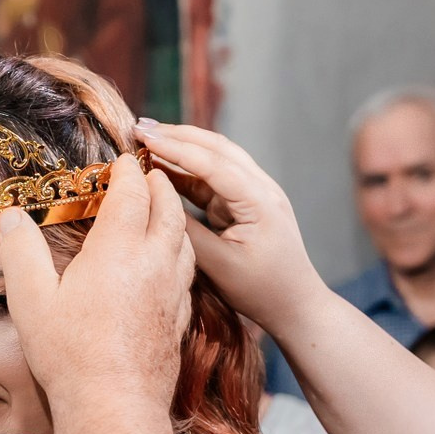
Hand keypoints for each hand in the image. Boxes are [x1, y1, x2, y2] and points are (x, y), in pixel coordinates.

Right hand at [0, 154, 191, 433]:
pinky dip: (179, 254)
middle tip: (150, 172)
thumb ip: (20, 250)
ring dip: (175, 217)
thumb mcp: (31, 299)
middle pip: (169, 209)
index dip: (128, 171)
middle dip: (160, 184)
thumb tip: (10, 214)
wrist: (116, 408)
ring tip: (163, 209)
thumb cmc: (70, 355)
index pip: (132, 193)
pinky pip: (186, 274)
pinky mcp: (179, 320)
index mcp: (119, 250)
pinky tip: (168, 264)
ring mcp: (172, 293)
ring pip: (184, 241)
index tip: (124, 158)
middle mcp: (154, 264)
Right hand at [130, 122, 329, 336]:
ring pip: (216, 157)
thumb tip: (156, 203)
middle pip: (217, 148)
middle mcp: (262, 188)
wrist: (295, 305)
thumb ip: (187, 232)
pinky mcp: (245, 203)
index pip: (214, 164)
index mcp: (260, 201)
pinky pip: (213, 178)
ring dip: (183, 147)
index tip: (144, 138)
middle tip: (139, 128)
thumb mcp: (219, 266)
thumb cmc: (262, 291)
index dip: (177, 148)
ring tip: (146, 139)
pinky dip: (188, 170)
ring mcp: (255, 193)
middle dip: (178, 135)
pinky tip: (161, 166)